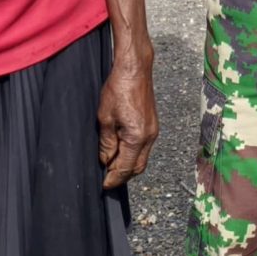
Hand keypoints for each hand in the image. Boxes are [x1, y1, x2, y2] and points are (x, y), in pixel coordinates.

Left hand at [96, 58, 157, 188]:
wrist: (135, 69)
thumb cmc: (118, 89)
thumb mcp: (105, 119)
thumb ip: (106, 143)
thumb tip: (106, 160)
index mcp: (138, 137)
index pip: (125, 167)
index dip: (113, 179)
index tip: (103, 186)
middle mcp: (150, 137)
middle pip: (138, 167)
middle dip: (122, 175)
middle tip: (106, 179)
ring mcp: (153, 130)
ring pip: (142, 158)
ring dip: (128, 165)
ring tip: (110, 165)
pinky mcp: (152, 124)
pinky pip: (144, 147)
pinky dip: (133, 154)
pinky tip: (120, 150)